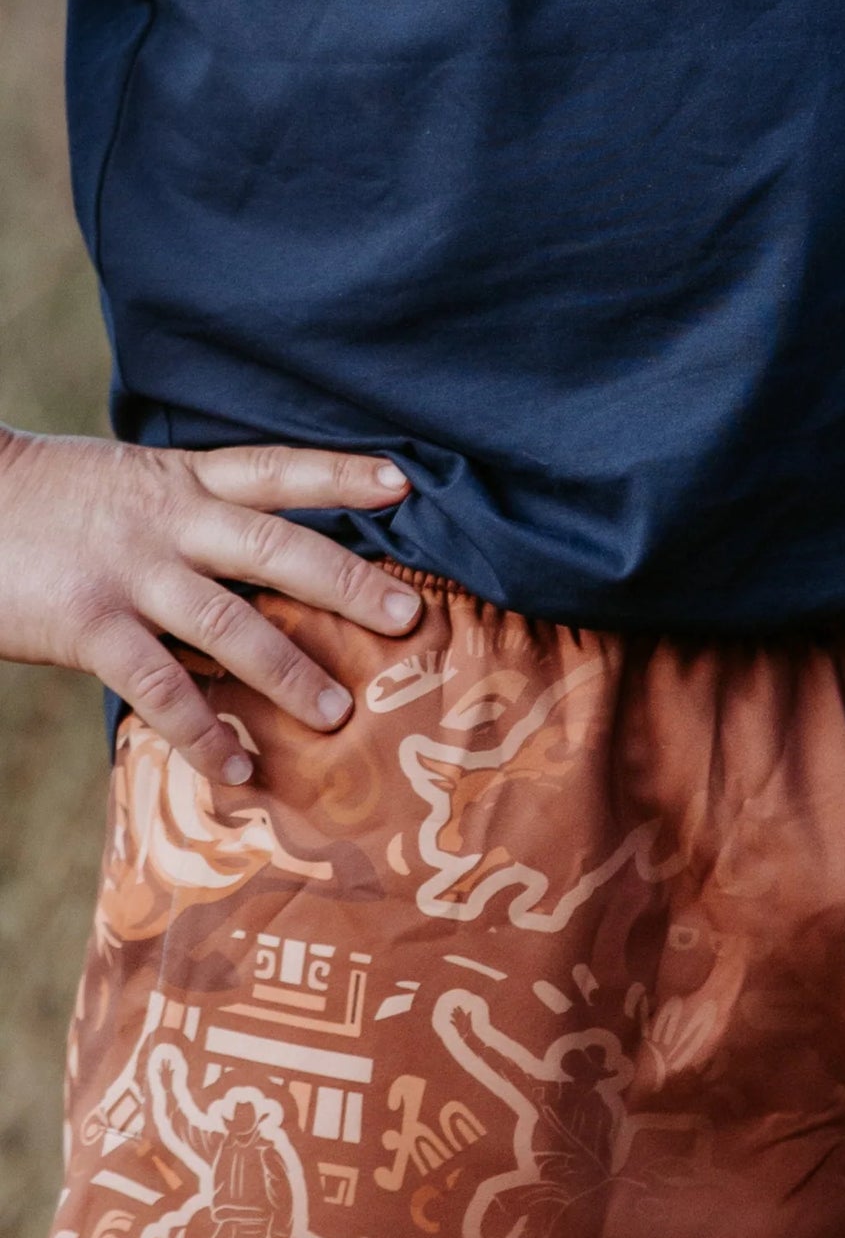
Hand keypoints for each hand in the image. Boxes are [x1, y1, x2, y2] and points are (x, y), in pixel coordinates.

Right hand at [0, 427, 423, 783]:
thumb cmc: (43, 509)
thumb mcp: (123, 493)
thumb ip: (188, 527)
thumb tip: (260, 585)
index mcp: (177, 483)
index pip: (273, 471)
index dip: (339, 476)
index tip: (403, 484)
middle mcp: (165, 522)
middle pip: (274, 549)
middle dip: (346, 584)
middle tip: (408, 618)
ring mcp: (130, 573)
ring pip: (229, 624)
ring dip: (288, 673)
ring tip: (338, 714)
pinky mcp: (89, 623)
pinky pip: (161, 688)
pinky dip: (203, 733)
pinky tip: (238, 767)